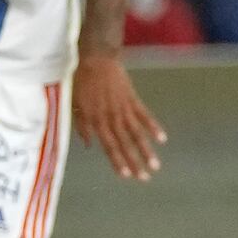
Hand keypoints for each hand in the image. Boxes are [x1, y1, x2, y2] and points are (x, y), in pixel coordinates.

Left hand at [72, 51, 164, 180]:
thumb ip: (82, 125)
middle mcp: (111, 118)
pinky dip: (153, 127)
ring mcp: (124, 109)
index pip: (109, 146)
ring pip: (137, 134)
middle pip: (125, 144)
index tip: (126, 176)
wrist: (96, 58)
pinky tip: (162, 139)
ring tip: (156, 165)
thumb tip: (88, 144)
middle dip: (135, 163)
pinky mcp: (132, 98)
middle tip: (144, 178)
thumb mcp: (76, 104)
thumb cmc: (82, 81)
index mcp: (97, 121)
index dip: (118, 162)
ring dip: (146, 150)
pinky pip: (144, 115)